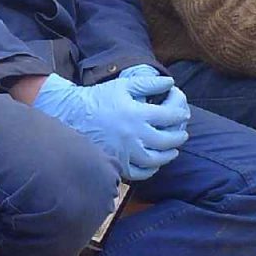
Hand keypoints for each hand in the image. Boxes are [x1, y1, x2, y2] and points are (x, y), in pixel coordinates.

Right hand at [34, 69, 190, 180]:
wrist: (71, 114)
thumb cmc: (99, 97)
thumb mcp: (124, 85)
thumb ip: (149, 83)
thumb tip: (170, 82)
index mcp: (136, 114)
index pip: (169, 116)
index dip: (180, 114)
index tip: (183, 114)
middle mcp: (133, 135)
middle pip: (166, 141)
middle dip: (178, 136)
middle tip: (182, 133)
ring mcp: (125, 152)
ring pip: (156, 159)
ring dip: (168, 155)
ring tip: (173, 150)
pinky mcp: (116, 162)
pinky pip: (139, 172)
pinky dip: (151, 169)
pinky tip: (154, 163)